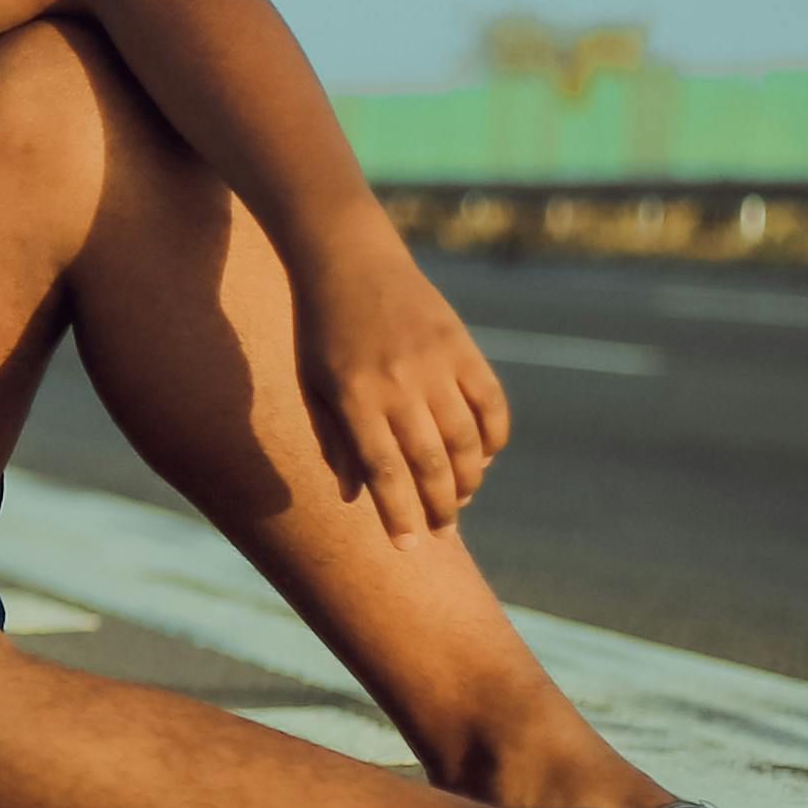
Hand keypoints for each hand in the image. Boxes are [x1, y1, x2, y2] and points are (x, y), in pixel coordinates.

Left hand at [300, 247, 510, 536]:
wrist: (349, 258)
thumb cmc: (320, 328)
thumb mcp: (313, 385)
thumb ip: (334, 440)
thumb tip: (354, 496)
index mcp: (355, 398)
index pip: (385, 472)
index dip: (400, 515)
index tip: (409, 549)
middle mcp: (399, 384)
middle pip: (430, 464)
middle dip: (439, 508)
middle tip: (444, 531)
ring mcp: (436, 364)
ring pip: (466, 441)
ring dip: (469, 479)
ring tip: (461, 498)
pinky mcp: (463, 347)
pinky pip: (491, 405)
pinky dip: (494, 437)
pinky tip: (485, 456)